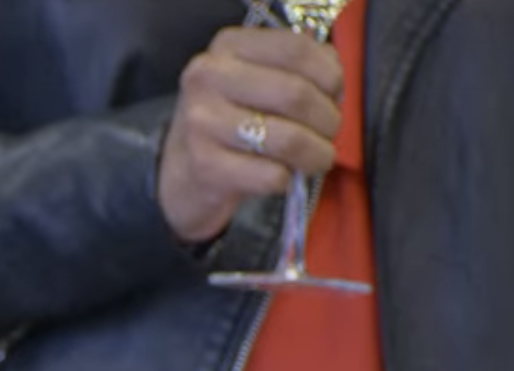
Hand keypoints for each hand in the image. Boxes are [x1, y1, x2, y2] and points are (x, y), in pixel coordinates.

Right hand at [157, 26, 345, 244]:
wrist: (179, 171)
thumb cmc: (231, 120)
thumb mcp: (256, 79)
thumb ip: (299, 69)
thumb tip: (334, 87)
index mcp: (227, 47)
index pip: (295, 49)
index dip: (330, 75)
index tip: (334, 95)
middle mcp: (208, 78)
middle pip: (295, 95)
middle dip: (328, 119)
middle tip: (329, 133)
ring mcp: (202, 123)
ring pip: (288, 139)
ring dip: (316, 154)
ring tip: (316, 158)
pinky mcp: (205, 166)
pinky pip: (271, 175)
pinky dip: (287, 180)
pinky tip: (281, 176)